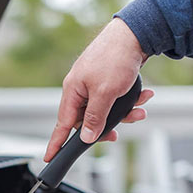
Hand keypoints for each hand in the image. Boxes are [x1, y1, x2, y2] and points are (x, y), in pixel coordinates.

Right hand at [44, 18, 153, 161]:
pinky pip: (115, 99)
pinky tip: (144, 95)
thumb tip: (86, 137)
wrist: (134, 34)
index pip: (62, 124)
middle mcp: (81, 88)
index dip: (56, 143)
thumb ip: (94, 118)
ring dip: (124, 113)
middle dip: (107, 126)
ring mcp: (94, 84)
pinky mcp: (108, 80)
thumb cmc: (115, 58)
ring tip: (139, 110)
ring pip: (106, 110)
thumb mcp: (105, 93)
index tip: (49, 158)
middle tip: (116, 135)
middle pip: (88, 120)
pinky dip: (130, 101)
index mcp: (73, 91)